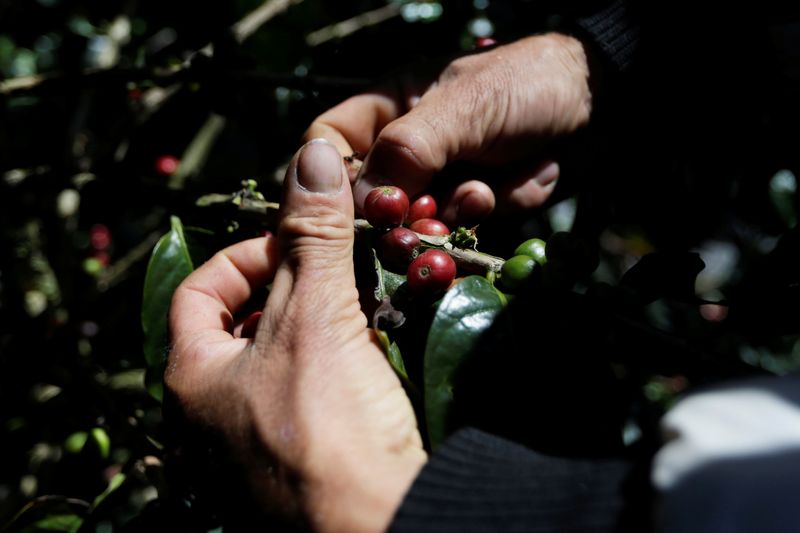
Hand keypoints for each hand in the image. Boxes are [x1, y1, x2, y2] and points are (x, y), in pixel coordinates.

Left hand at [166, 139, 425, 531]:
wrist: (378, 526)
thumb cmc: (324, 425)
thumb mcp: (315, 318)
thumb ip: (313, 237)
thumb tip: (310, 154)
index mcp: (191, 378)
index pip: (197, 290)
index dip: (244, 255)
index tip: (294, 244)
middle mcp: (211, 416)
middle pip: (241, 325)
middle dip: (290, 289)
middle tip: (334, 270)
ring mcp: (254, 445)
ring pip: (281, 362)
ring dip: (319, 326)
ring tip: (359, 305)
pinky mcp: (300, 462)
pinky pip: (309, 397)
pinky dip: (336, 367)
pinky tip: (372, 356)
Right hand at [305, 32, 591, 224]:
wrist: (603, 105)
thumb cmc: (526, 86)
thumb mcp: (463, 108)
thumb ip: (410, 151)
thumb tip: (368, 203)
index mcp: (390, 110)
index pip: (329, 143)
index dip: (329, 176)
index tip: (352, 207)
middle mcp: (409, 149)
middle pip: (372, 198)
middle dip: (402, 213)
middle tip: (425, 221)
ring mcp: (442, 179)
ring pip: (418, 221)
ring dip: (453, 213)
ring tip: (484, 191)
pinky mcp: (476, 204)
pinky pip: (465, 227)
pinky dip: (494, 209)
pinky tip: (521, 181)